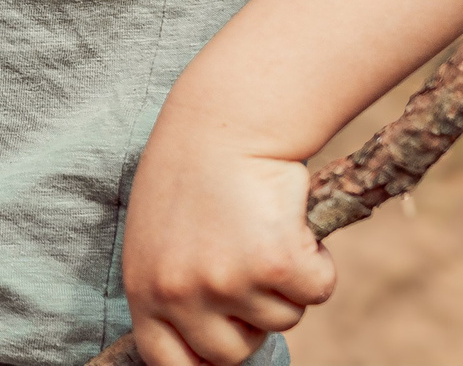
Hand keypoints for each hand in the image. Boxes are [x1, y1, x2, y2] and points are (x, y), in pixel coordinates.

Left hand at [122, 116, 335, 365]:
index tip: (224, 343)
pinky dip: (318, 262)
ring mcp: (225, 282)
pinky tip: (289, 220)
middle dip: (251, 320)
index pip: (167, 361)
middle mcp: (178, 292)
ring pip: (281, 319)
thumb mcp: (161, 236)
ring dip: (283, 281)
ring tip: (259, 225)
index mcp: (144, 286)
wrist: (226, 121)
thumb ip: (173, 287)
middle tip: (248, 265)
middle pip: (231, 353)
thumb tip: (204, 345)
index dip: (200, 361)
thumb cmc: (194, 174)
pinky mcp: (274, 264)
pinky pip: (316, 291)